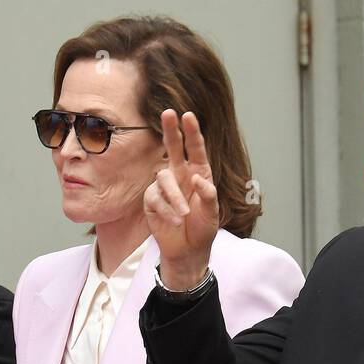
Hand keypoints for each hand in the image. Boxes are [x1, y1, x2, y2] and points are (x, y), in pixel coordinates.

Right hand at [144, 110, 218, 289]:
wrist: (187, 251)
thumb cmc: (203, 229)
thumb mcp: (212, 214)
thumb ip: (208, 195)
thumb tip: (198, 178)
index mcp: (199, 174)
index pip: (196, 150)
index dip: (192, 133)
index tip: (188, 115)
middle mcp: (181, 176)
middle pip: (173, 148)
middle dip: (171, 130)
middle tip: (168, 112)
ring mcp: (165, 187)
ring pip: (164, 178)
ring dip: (174, 197)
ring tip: (185, 215)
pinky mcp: (152, 201)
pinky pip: (155, 199)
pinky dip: (166, 211)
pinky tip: (175, 222)